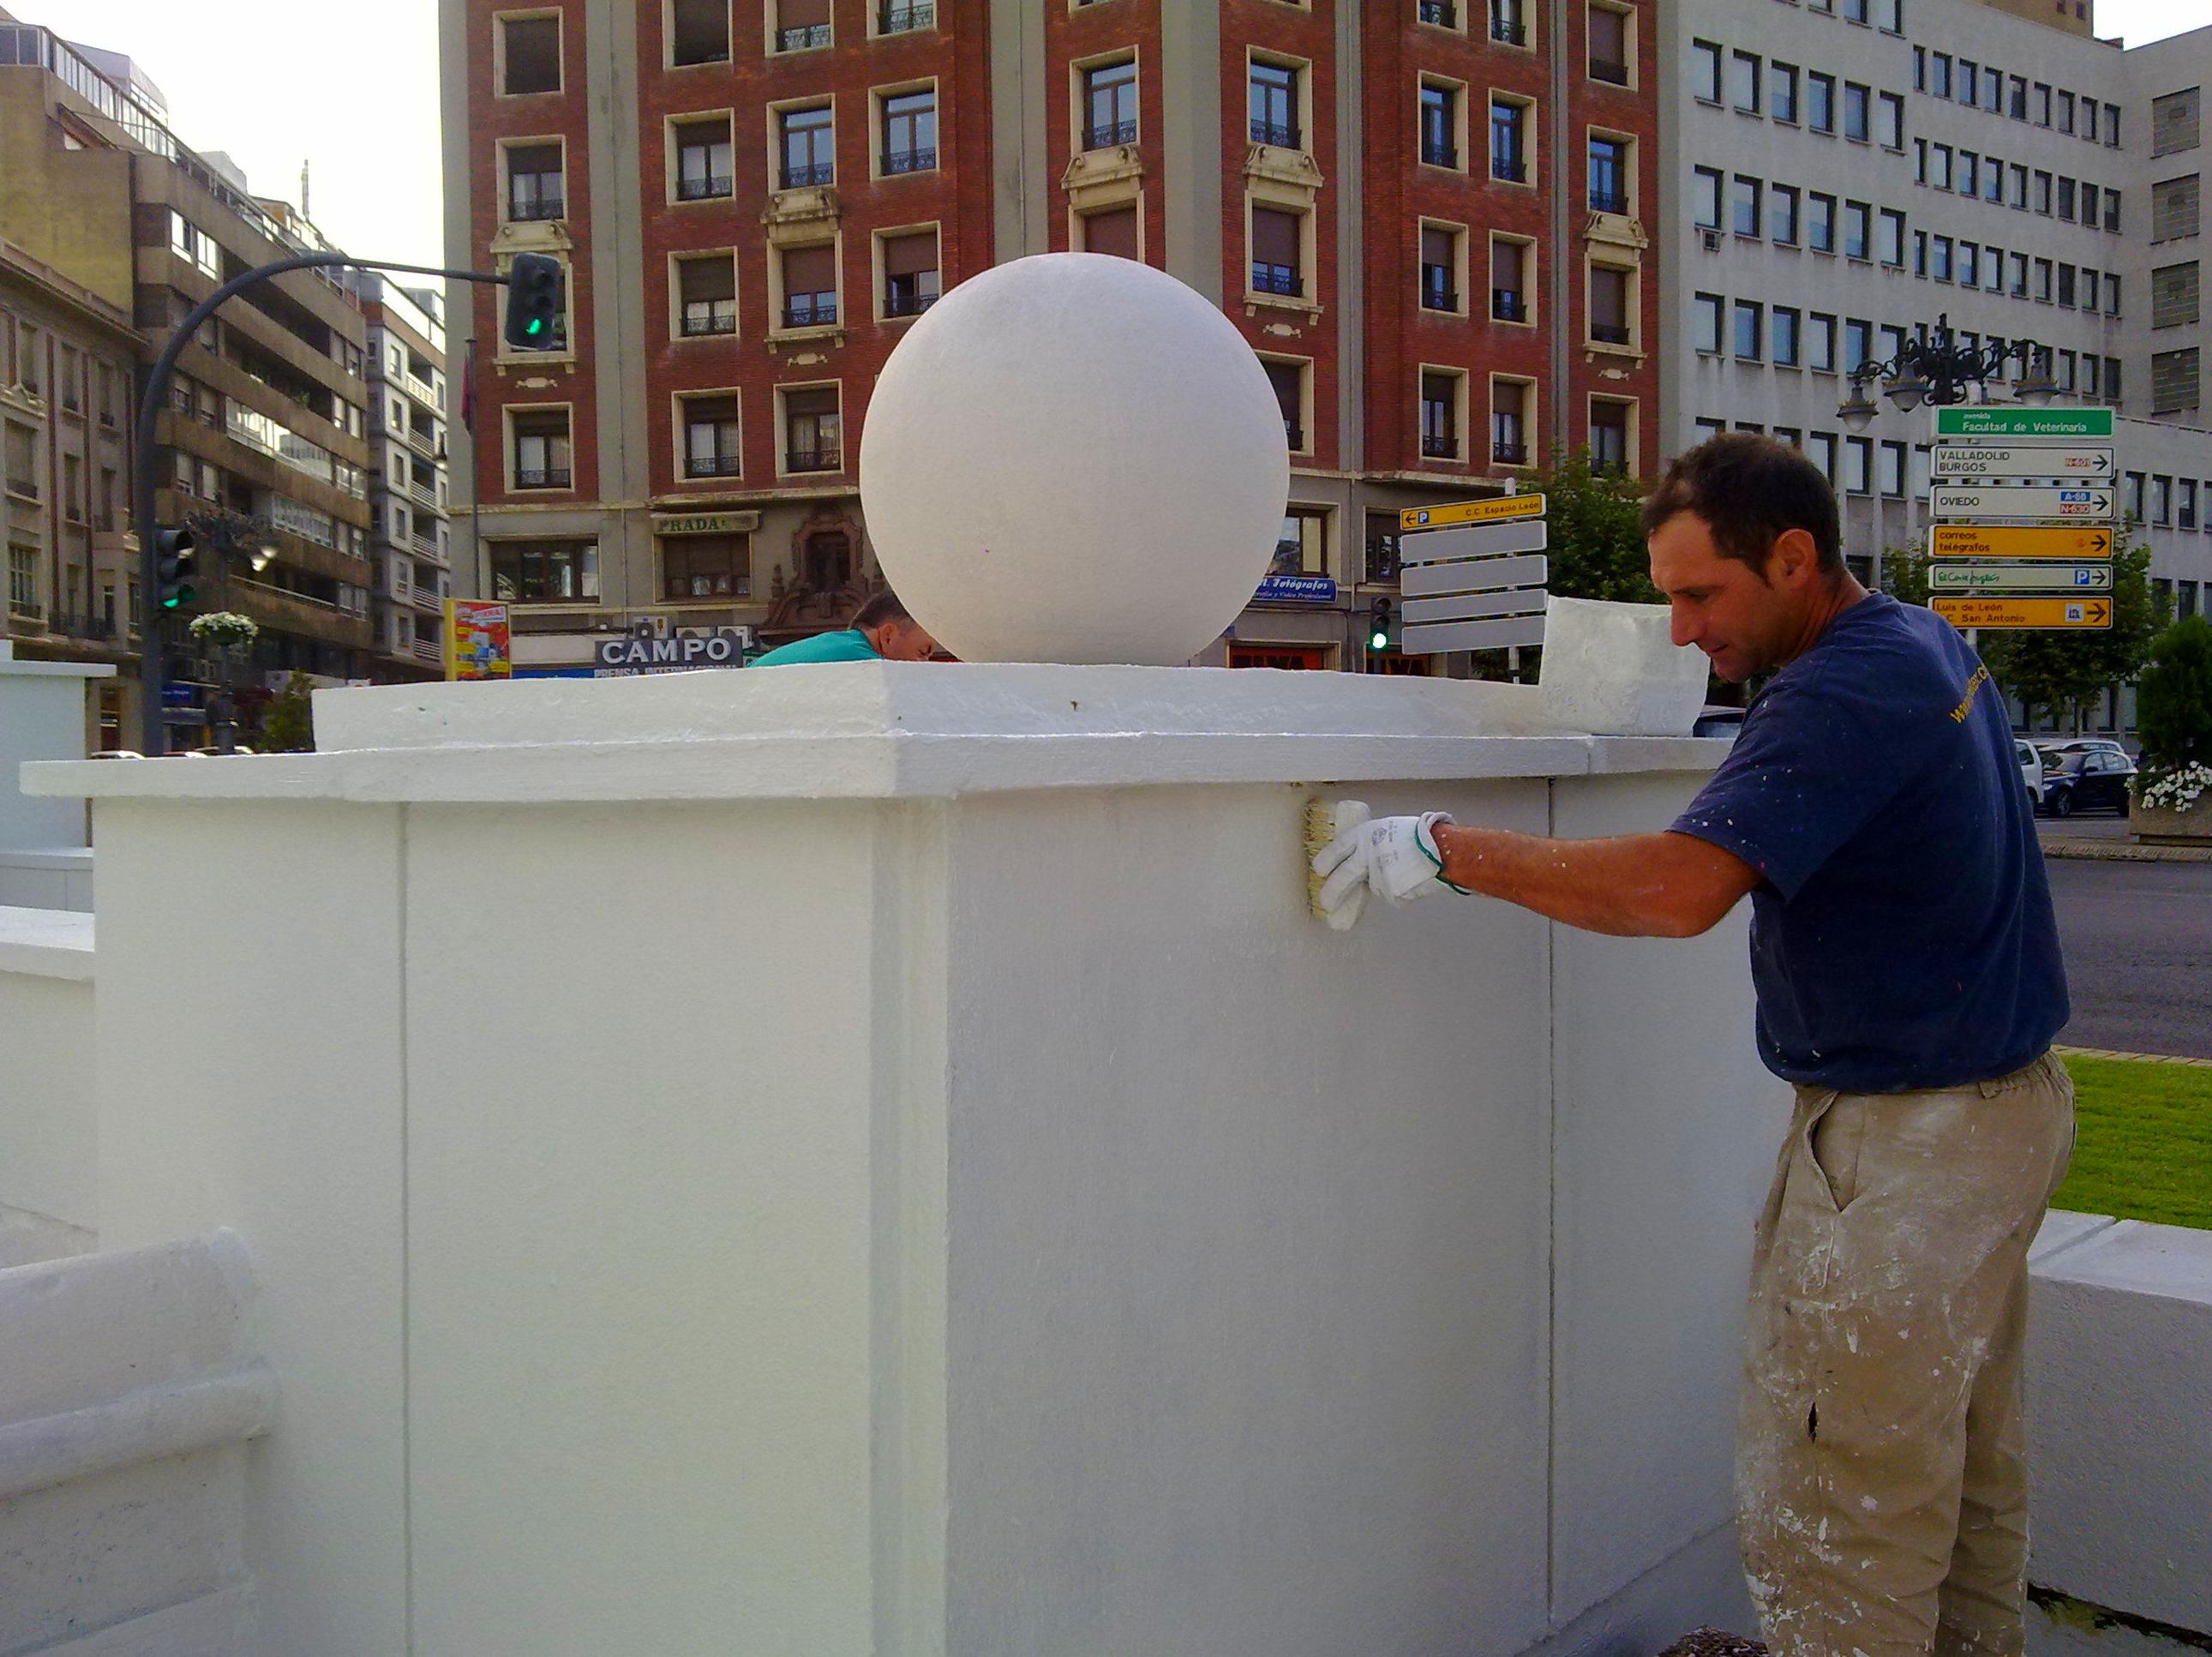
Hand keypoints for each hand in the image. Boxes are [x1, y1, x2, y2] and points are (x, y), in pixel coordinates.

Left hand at [1312, 812, 1458, 922]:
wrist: (1443, 848)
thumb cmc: (1421, 834)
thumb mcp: (1389, 829)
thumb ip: (1373, 843)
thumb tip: (1362, 857)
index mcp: (1366, 835)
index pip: (1337, 849)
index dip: (1326, 860)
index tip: (1318, 870)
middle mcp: (1367, 856)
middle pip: (1342, 878)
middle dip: (1331, 893)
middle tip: (1325, 903)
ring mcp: (1379, 876)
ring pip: (1374, 885)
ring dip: (1384, 883)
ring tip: (1405, 871)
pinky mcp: (1391, 892)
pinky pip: (1392, 893)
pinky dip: (1400, 889)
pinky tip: (1414, 879)